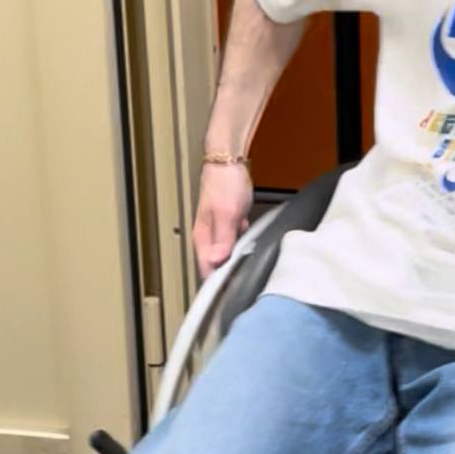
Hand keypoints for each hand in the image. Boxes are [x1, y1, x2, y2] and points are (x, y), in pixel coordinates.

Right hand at [192, 161, 252, 279]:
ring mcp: (219, 230)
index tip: (231, 293)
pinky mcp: (229, 224)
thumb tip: (218, 261)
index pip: (206, 270)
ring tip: (249, 266)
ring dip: (238, 260)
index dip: (219, 284)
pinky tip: (252, 244)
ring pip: (227, 255)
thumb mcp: (227, 213)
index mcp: (203, 237)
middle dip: (230, 275)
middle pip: (216, 266)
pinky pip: (236, 242)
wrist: (228, 161)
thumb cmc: (224, 182)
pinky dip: (245, 245)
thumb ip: (223, 238)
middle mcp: (208, 237)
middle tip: (244, 283)